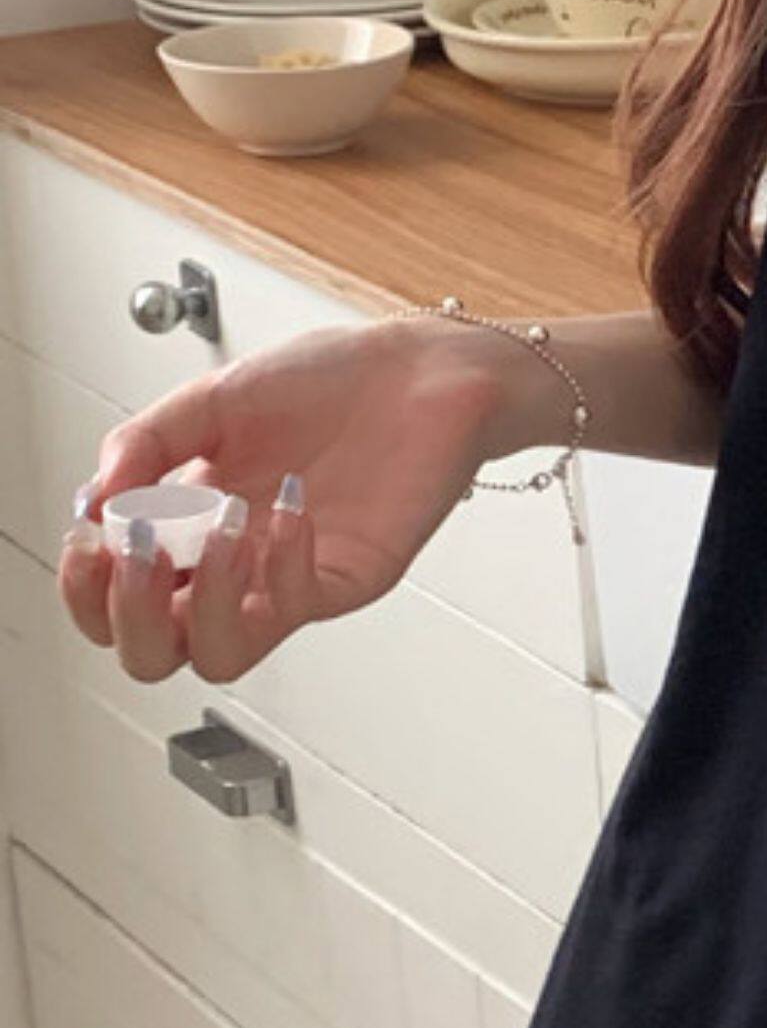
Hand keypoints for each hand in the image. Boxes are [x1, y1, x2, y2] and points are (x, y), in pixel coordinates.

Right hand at [56, 318, 513, 687]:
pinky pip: (299, 605)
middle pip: (155, 653)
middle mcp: (232, 567)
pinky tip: (291, 503)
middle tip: (138, 551)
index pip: (115, 602)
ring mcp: (288, 580)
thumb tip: (96, 499)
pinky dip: (282, 561)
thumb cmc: (325, 384)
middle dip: (129, 614)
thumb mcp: (211, 401)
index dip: (88, 587)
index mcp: (187, 528)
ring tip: (218, 530)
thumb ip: (147, 444)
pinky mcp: (348, 578)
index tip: (91, 533)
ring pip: (221, 656)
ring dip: (202, 601)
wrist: (417, 372)